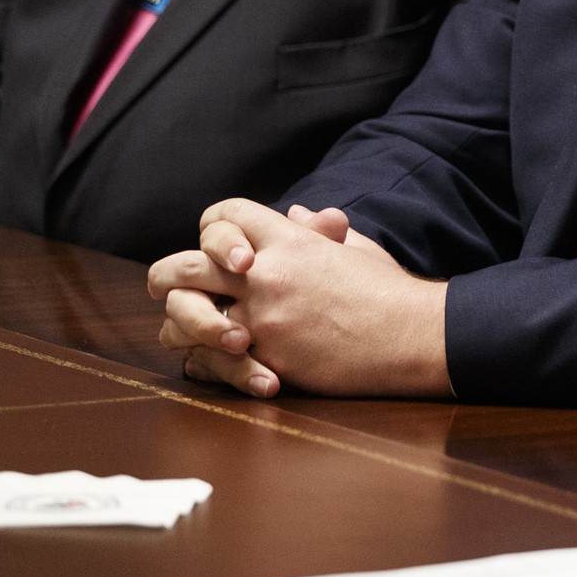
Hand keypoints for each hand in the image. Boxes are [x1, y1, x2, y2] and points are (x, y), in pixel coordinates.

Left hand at [148, 199, 449, 398]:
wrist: (410, 335)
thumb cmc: (389, 292)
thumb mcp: (357, 248)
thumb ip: (318, 231)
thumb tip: (297, 212)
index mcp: (289, 240)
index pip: (225, 215)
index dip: (213, 229)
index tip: (214, 247)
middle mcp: (266, 272)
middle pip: (185, 265)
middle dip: (167, 277)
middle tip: (166, 287)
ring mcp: (262, 315)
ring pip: (184, 315)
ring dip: (179, 325)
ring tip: (184, 333)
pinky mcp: (266, 355)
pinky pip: (207, 360)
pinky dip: (202, 364)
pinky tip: (209, 362)